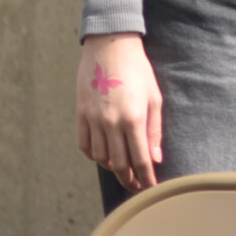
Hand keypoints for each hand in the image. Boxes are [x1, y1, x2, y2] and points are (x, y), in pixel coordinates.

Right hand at [76, 33, 163, 190]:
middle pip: (119, 163)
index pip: (140, 159)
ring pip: (100, 158)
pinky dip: (93, 155)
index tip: (150, 187)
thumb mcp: (154, 97)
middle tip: (136, 186)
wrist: (110, 47)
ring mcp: (93, 120)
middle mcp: (111, 123)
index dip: (146, 177)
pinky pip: (84, 145)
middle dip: (129, 179)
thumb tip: (155, 158)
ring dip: (111, 167)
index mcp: (133, 118)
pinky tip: (103, 156)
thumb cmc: (137, 70)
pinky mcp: (80, 115)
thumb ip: (154, 130)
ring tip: (122, 170)